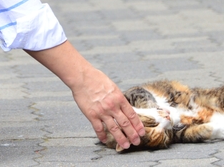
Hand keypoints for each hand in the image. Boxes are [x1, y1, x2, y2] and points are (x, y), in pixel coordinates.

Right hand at [26, 41, 144, 148]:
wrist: (82, 77)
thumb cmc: (97, 79)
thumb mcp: (113, 87)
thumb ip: (118, 98)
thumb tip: (124, 107)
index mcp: (119, 98)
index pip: (132, 115)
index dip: (138, 125)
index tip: (142, 132)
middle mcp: (112, 106)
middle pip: (125, 124)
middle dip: (132, 135)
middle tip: (136, 142)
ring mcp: (102, 112)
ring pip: (114, 129)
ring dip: (121, 138)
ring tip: (125, 145)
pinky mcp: (92, 115)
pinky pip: (98, 128)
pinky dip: (102, 136)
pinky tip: (105, 140)